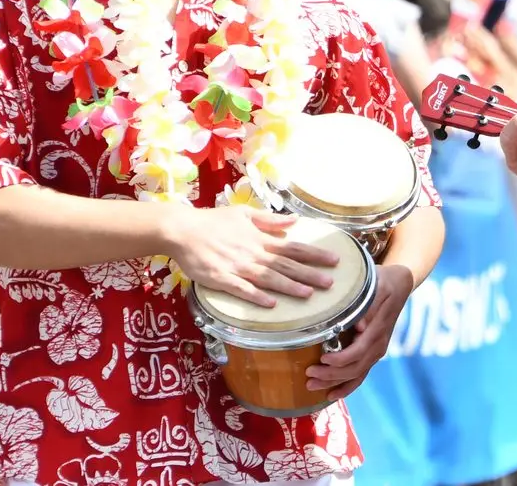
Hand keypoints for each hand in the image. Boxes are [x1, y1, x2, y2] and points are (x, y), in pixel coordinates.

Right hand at [164, 206, 339, 307]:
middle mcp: (253, 253)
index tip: (334, 260)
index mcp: (260, 239)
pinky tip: (271, 304)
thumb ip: (270, 219)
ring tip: (308, 294)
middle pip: (286, 266)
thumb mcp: (244, 213)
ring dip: (289, 286)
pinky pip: (242, 290)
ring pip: (268, 278)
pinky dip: (256, 296)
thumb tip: (294, 221)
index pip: (293, 248)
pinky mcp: (221, 279)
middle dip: (309, 274)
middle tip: (330, 283)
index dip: (314, 255)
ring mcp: (237, 267)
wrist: (183, 230)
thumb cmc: (213, 221)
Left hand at [306, 263, 413, 398]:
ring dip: (334, 384)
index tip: (322, 358)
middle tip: (308, 375)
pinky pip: (360, 375)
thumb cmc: (383, 282)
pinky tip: (331, 395)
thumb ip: (368, 306)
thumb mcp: (376, 287)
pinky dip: (346, 387)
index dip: (340, 360)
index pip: (359, 352)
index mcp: (378, 330)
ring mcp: (376, 351)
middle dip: (331, 375)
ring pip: (356, 375)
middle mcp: (378, 345)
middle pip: (354, 368)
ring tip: (312, 386)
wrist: (399, 284)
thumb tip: (359, 327)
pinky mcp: (372, 353)